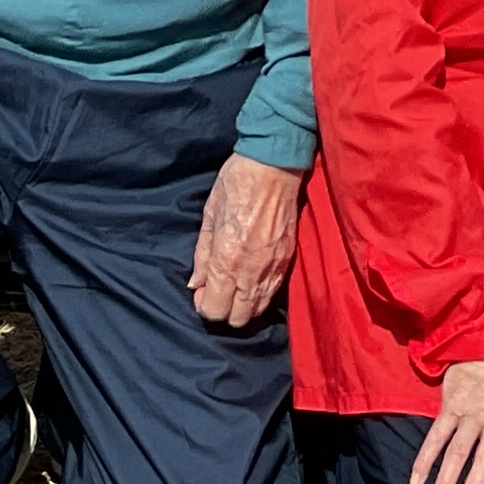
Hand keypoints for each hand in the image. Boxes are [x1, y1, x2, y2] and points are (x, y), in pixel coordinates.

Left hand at [188, 154, 300, 325]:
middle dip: (224, 310)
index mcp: (227, 260)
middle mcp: (251, 271)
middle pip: (238, 318)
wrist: (274, 165)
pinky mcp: (288, 259)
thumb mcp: (209, 216)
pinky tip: (252, 278)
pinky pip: (273, 292)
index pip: (215, 309)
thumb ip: (202, 256)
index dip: (204, 306)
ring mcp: (273, 267)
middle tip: (218, 290)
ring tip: (235, 286)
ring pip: (258, 310)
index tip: (201, 291)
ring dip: (244, 305)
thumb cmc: (236, 184)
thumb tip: (195, 284)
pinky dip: (260, 294)